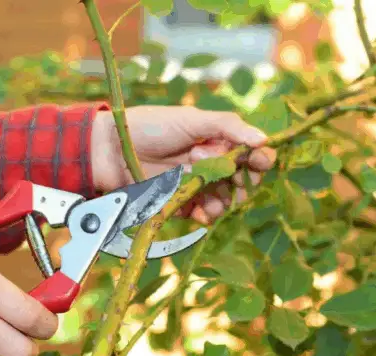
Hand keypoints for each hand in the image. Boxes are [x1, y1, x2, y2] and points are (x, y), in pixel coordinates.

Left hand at [91, 105, 276, 223]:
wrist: (111, 149)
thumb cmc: (150, 127)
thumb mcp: (192, 119)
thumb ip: (228, 126)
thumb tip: (264, 139)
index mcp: (216, 140)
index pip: (249, 153)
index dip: (259, 159)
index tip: (261, 162)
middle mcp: (209, 163)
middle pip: (241, 181)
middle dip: (240, 181)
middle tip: (229, 175)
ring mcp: (195, 184)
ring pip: (225, 200)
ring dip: (223, 200)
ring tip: (207, 191)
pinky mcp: (180, 203)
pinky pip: (203, 214)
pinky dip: (207, 215)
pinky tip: (202, 212)